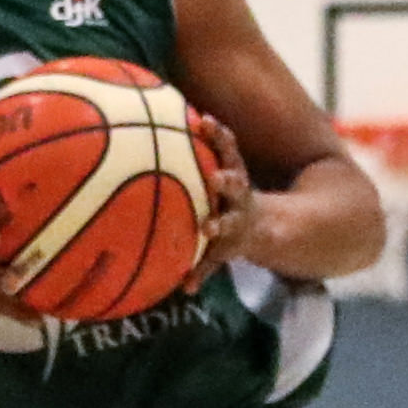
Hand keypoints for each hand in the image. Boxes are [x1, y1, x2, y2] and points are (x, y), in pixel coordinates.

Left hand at [186, 111, 257, 285]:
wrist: (264, 227)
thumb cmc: (224, 194)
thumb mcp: (215, 172)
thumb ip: (188, 156)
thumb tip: (143, 127)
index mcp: (234, 174)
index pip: (229, 149)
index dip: (219, 135)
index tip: (205, 120)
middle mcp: (239, 196)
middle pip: (235, 184)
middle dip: (226, 180)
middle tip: (215, 177)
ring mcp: (238, 223)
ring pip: (230, 223)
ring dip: (219, 225)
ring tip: (207, 228)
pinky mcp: (231, 249)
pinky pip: (213, 263)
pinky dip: (200, 274)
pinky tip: (187, 286)